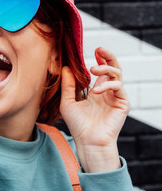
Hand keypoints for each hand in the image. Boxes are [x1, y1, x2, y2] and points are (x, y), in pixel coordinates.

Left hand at [60, 47, 129, 172]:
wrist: (88, 141)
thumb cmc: (78, 125)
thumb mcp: (68, 102)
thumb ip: (68, 86)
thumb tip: (66, 67)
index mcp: (97, 91)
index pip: (102, 71)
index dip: (100, 59)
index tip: (94, 50)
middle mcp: (107, 92)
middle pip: (113, 68)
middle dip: (108, 56)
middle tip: (99, 49)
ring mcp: (116, 96)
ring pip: (117, 74)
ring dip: (106, 68)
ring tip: (93, 68)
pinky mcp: (122, 103)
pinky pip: (118, 87)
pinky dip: (107, 85)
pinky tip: (95, 91)